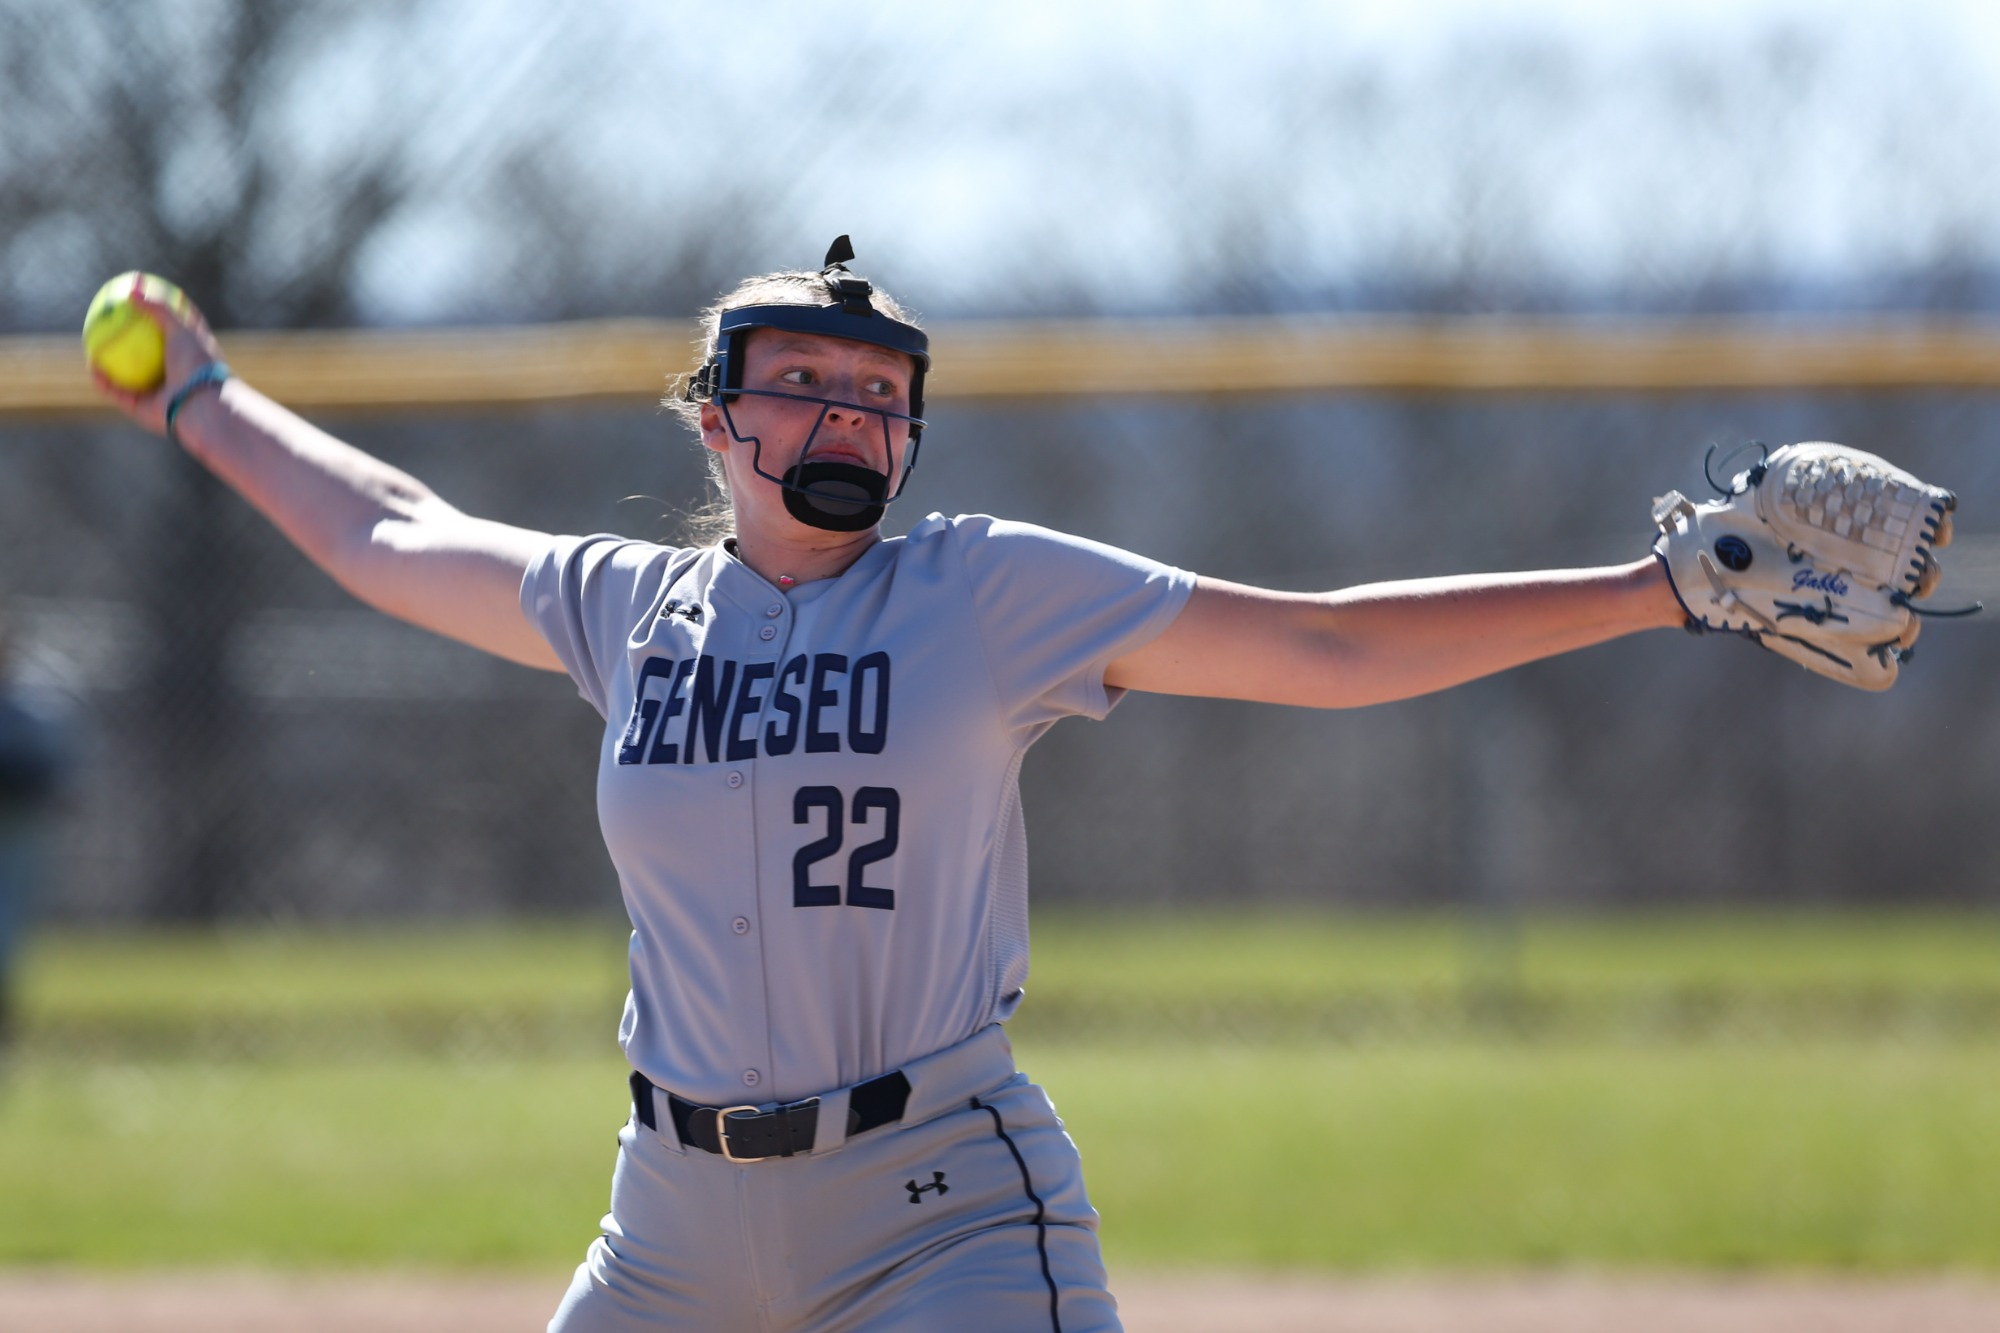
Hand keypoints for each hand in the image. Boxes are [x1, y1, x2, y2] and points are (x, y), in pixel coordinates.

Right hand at [88, 279, 225, 438]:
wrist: (201, 405)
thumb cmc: (196, 364)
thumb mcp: (181, 328)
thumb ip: (159, 308)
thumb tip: (133, 287)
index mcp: (190, 356)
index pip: (174, 332)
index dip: (158, 317)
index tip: (139, 302)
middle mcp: (175, 375)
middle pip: (147, 356)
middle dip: (128, 343)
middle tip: (107, 325)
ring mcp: (160, 393)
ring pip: (129, 377)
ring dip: (110, 364)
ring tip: (91, 346)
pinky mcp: (146, 410)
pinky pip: (119, 394)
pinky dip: (105, 382)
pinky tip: (91, 366)